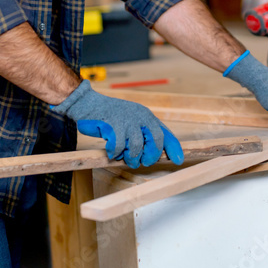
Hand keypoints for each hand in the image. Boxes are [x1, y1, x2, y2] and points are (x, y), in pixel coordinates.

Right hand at [52, 80, 183, 167]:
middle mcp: (140, 116)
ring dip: (131, 157)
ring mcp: (127, 120)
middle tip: (144, 162)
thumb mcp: (132, 121)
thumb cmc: (110, 117)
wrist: (88, 104)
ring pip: (137, 146)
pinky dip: (115, 152)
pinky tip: (112, 151)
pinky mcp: (113, 125)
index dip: (173, 148)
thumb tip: (155, 155)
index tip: (179, 160)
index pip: (165, 133)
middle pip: (156, 140)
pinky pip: (119, 146)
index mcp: (147, 116)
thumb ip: (143, 134)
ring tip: (124, 157)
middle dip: (151, 155)